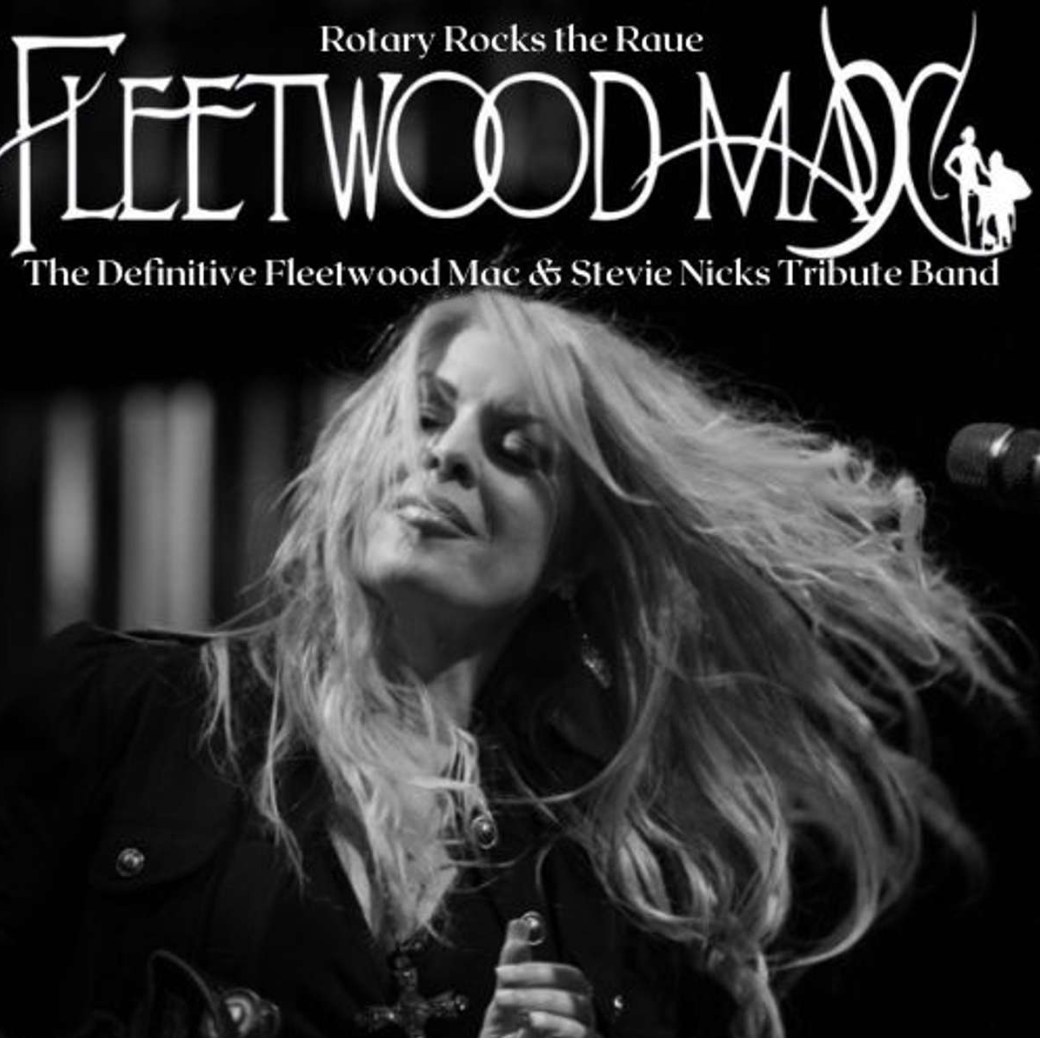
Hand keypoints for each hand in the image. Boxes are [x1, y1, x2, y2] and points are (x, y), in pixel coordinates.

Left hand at [479, 917, 599, 1037]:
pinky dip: (554, 1025)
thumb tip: (519, 923)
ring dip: (541, 1002)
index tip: (501, 971)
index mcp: (566, 1002)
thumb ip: (514, 964)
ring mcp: (584, 1036)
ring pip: (579, 1008)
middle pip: (578, 985)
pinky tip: (530, 1024)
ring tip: (516, 1011)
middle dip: (538, 981)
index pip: (567, 974)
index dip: (535, 968)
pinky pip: (581, 1033)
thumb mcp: (504, 1005)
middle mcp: (580, 1020)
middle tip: (504, 989)